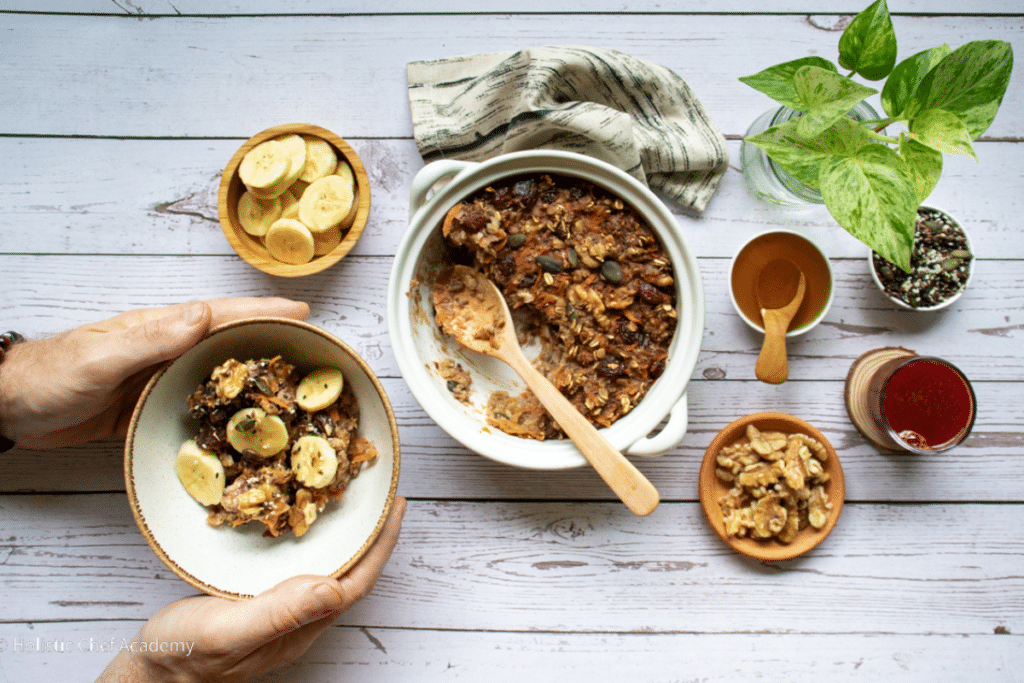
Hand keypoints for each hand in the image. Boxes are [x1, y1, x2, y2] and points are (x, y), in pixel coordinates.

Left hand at [0, 298, 309, 448]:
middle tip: (314, 352)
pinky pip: (197, 404)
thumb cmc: (50, 376)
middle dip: (272, 341)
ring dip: (253, 378)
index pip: (222, 315)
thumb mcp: (102, 357)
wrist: (9, 407)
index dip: (263, 311)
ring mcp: (159, 377)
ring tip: (292, 389)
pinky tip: (242, 423)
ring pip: (218, 373)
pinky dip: (224, 409)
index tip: (303, 311)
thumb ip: (151, 339)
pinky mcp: (148, 406)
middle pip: (229, 342)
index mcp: (160, 329)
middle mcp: (166, 349)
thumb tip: (204, 316)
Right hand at [98, 496, 406, 682]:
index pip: (357, 582)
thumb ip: (279, 613)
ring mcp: (280, 611)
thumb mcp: (226, 631)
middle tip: (384, 493)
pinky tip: (303, 520)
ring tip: (355, 499)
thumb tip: (334, 588)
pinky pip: (301, 567)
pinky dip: (313, 539)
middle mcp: (298, 619)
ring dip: (347, 536)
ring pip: (328, 569)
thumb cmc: (182, 658)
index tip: (397, 508)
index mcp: (300, 626)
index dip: (381, 545)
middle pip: (350, 573)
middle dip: (372, 535)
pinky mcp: (260, 601)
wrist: (147, 674)